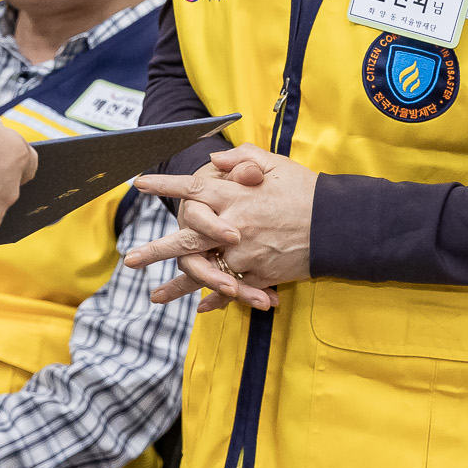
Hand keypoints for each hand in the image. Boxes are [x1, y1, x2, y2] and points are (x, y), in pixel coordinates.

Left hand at [130, 146, 315, 309]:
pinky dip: (217, 299)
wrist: (337, 225)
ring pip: (204, 272)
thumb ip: (242, 159)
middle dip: (155, 249)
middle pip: (186, 238)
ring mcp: (245, 253)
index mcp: (235, 195)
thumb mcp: (275, 164)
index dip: (164, 186)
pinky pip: (232, 289)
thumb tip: (214, 159)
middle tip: (130, 259)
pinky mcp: (260, 274)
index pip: (192, 188)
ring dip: (178, 285)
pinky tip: (201, 308)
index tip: (138, 184)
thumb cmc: (305, 190)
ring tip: (155, 296)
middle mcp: (234, 225)